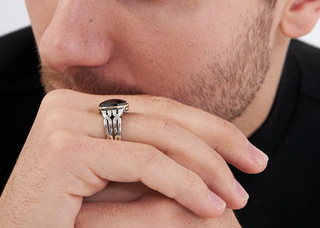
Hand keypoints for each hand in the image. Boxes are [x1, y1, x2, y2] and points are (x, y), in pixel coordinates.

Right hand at [0, 90, 266, 226]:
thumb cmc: (65, 223)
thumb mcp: (114, 182)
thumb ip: (146, 157)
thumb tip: (206, 151)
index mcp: (78, 104)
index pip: (154, 107)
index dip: (203, 125)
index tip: (242, 151)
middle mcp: (68, 103)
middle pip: (160, 113)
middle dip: (216, 137)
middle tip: (256, 163)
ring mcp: (63, 122)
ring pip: (157, 134)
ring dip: (206, 165)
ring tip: (237, 194)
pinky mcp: (64, 149)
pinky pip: (142, 161)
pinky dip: (184, 183)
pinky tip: (211, 206)